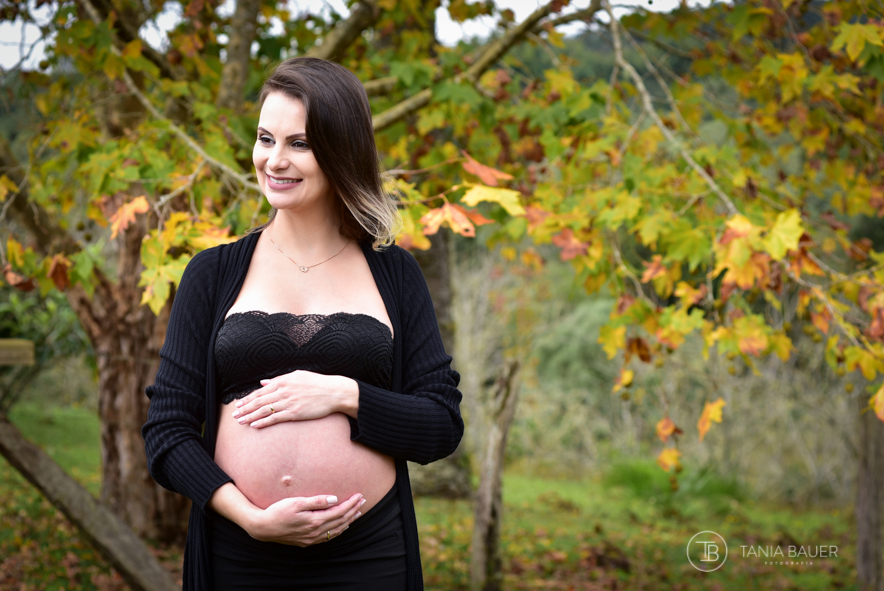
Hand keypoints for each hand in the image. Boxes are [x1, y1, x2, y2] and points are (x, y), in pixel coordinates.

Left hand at [232, 370, 357, 427]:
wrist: (334, 392)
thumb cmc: (317, 383)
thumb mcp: (297, 375)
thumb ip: (279, 379)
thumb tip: (263, 382)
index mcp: (283, 381)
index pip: (260, 391)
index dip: (248, 399)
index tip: (238, 404)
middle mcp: (284, 391)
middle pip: (259, 401)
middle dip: (245, 409)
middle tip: (234, 415)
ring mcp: (289, 402)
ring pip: (264, 410)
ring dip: (250, 416)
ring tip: (240, 422)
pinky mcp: (295, 413)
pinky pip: (275, 418)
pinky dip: (263, 422)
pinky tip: (255, 425)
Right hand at [249, 493, 365, 545]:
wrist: (263, 528)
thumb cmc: (277, 511)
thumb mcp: (296, 502)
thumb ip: (316, 501)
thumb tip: (334, 499)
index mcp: (314, 521)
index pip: (339, 512)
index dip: (350, 504)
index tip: (359, 495)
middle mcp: (315, 532)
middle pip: (340, 521)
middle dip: (353, 511)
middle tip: (363, 501)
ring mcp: (311, 539)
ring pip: (336, 530)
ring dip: (348, 521)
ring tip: (357, 513)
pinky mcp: (307, 541)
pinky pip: (328, 537)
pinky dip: (338, 530)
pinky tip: (342, 526)